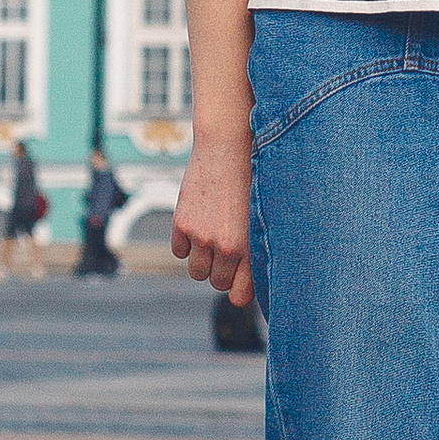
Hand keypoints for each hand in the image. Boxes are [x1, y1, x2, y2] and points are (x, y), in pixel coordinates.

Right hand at [172, 131, 252, 304]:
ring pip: (196, 271)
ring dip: (203, 259)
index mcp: (251, 247)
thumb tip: (243, 290)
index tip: (238, 280)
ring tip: (213, 237)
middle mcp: (226, 246)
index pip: (238, 294)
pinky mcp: (181, 223)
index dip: (237, 289)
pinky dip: (186, 243)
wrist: (228, 144)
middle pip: (216, 282)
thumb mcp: (260, 217)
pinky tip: (198, 223)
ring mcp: (202, 236)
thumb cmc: (252, 179)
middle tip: (226, 248)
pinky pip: (179, 251)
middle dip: (221, 271)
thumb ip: (254, 251)